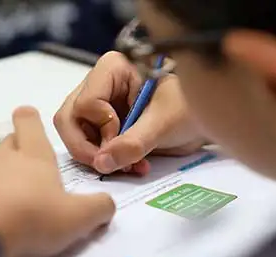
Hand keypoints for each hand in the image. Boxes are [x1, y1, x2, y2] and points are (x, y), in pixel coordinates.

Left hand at [0, 107, 114, 256]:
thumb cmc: (32, 222)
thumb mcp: (78, 219)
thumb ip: (99, 208)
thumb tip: (107, 204)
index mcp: (33, 158)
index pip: (30, 124)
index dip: (29, 119)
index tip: (28, 118)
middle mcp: (0, 159)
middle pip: (4, 141)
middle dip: (12, 145)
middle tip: (19, 160)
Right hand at [54, 51, 205, 175]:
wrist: (206, 120)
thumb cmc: (190, 108)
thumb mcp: (164, 123)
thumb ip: (134, 142)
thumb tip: (102, 163)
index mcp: (111, 69)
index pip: (84, 104)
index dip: (101, 129)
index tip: (124, 139)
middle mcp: (98, 84)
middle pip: (69, 119)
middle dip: (88, 147)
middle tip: (109, 165)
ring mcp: (98, 106)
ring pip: (75, 135)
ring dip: (99, 157)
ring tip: (129, 166)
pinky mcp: (103, 126)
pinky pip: (90, 146)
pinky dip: (107, 161)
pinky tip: (132, 166)